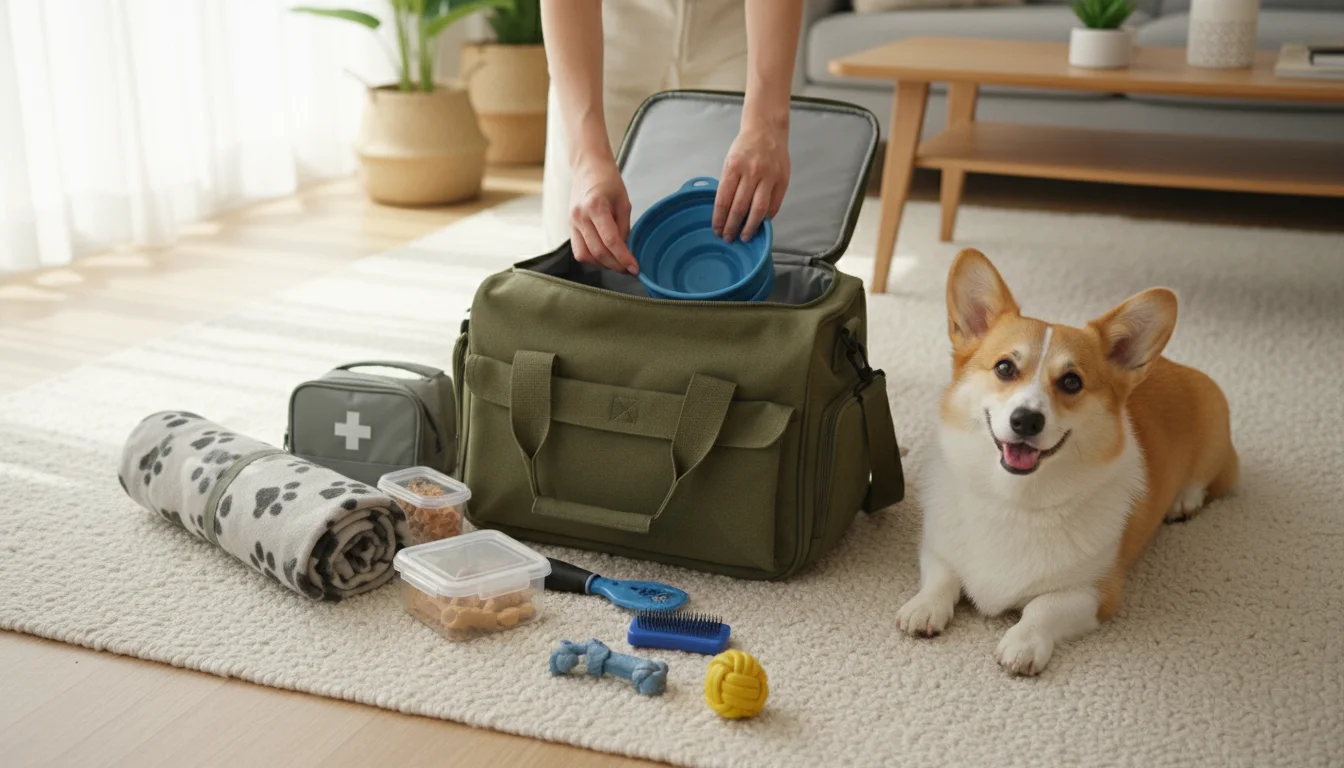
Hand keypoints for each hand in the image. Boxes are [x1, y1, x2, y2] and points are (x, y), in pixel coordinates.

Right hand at [569, 158, 637, 274]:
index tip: (635, 268)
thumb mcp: (624, 202)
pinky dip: (592, 258)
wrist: (588, 167)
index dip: (624, 258)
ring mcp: (572, 223)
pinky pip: (579, 251)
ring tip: (617, 262)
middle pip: (598, 252)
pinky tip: (605, 257)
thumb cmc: (608, 180)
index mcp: (596, 206)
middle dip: (616, 265)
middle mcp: (580, 216)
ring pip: (585, 256)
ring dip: (603, 264)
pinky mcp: (570, 227)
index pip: (611, 241)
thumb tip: (624, 251)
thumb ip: (624, 228)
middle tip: (629, 269)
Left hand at [713, 124, 789, 242]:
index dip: (719, 219)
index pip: (723, 200)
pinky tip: (760, 223)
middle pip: (739, 208)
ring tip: (744, 236)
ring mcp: (769, 176)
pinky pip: (774, 205)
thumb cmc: (745, 147)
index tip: (717, 230)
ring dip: (750, 227)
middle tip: (728, 237)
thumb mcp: (730, 162)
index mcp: (733, 167)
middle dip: (732, 227)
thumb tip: (726, 212)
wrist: (767, 129)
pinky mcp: (782, 180)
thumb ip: (729, 185)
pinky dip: (766, 217)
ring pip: (758, 210)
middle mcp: (751, 172)